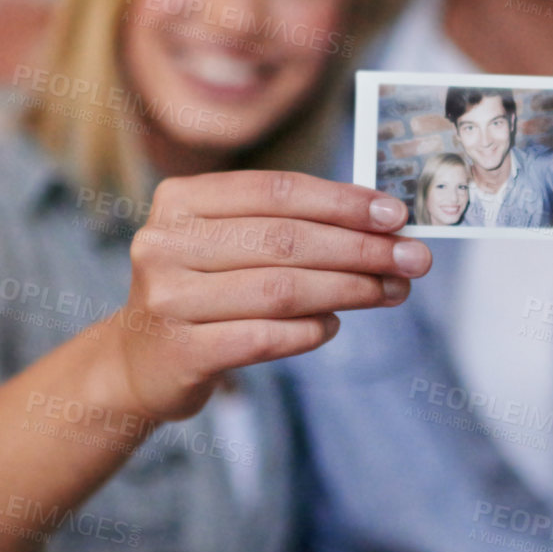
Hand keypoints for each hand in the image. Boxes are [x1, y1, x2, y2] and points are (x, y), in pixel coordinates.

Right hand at [115, 172, 429, 419]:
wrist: (139, 361)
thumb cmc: (204, 290)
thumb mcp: (230, 243)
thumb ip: (292, 226)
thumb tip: (385, 224)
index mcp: (181, 201)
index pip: (277, 190)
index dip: (343, 201)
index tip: (396, 215)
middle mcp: (165, 244)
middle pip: (286, 240)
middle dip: (360, 248)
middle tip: (413, 258)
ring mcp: (167, 300)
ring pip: (281, 290)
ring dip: (348, 290)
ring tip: (390, 291)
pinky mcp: (180, 352)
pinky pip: (265, 337)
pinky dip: (310, 331)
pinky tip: (333, 325)